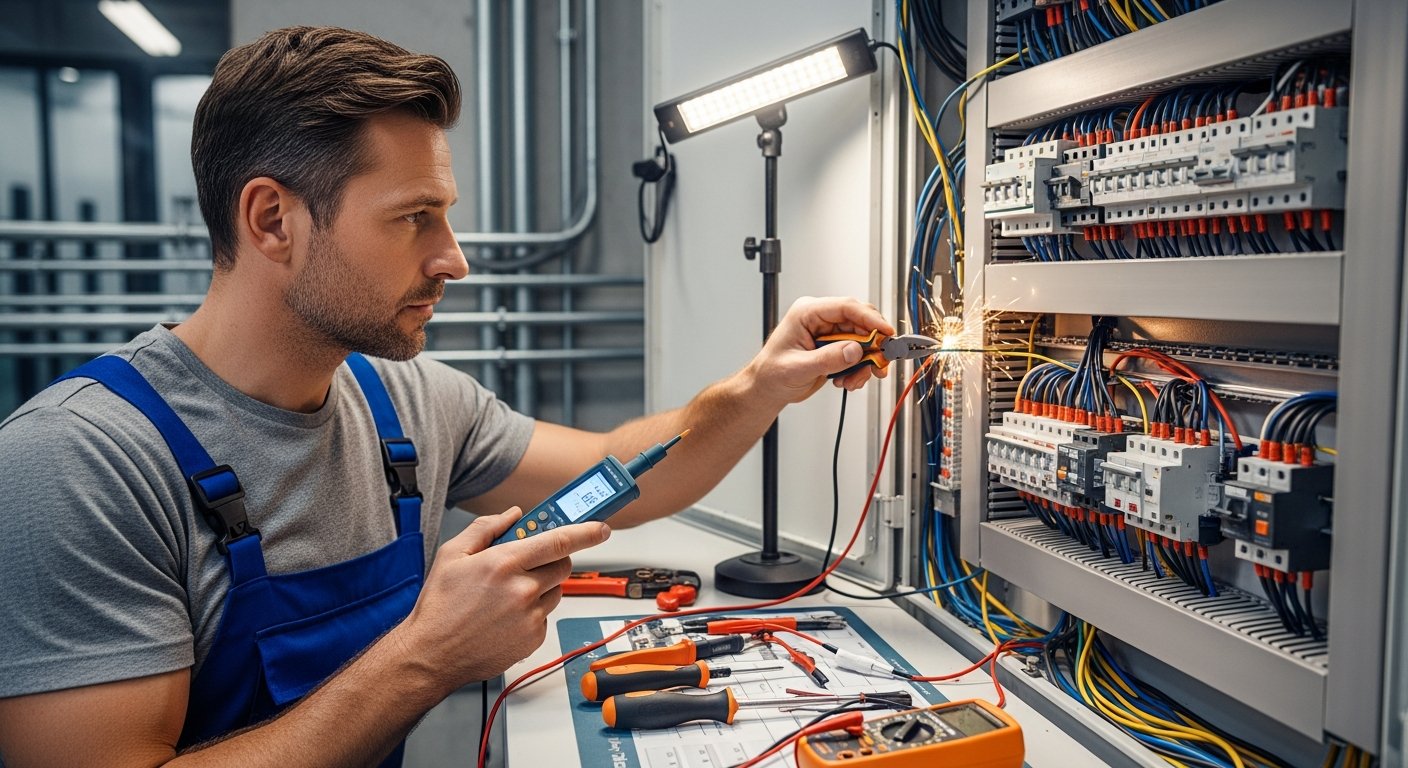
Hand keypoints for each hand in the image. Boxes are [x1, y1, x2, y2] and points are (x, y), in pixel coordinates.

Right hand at [392, 507, 609, 690]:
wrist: (432, 654)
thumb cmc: (440, 606)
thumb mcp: (453, 555)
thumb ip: (486, 528)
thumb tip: (513, 515)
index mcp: (505, 563)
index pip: (559, 541)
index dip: (586, 532)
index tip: (600, 528)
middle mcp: (522, 590)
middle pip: (563, 566)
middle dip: (554, 560)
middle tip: (532, 563)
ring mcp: (530, 616)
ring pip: (555, 592)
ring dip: (541, 587)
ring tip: (508, 595)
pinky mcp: (532, 639)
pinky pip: (545, 616)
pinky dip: (533, 612)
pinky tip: (506, 616)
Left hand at [746, 296, 895, 404]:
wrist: (767, 389)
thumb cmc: (772, 374)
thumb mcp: (799, 368)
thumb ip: (828, 358)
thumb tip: (855, 350)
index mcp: (807, 312)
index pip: (846, 307)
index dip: (870, 318)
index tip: (886, 333)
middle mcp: (820, 319)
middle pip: (859, 322)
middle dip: (872, 344)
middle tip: (879, 363)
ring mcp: (828, 333)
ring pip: (862, 340)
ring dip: (865, 362)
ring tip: (854, 380)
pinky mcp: (834, 347)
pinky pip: (857, 353)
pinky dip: (859, 369)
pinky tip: (847, 381)